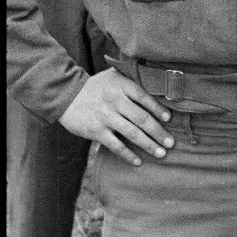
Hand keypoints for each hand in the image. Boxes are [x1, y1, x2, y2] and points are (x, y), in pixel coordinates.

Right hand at [58, 69, 174, 166]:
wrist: (66, 95)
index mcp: (122, 85)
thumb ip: (132, 77)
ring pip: (132, 133)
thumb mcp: (114, 75)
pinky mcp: (96, 131)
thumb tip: (157, 82)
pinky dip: (128, 155)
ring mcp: (106, 117)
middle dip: (158, 132)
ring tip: (161, 153)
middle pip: (142, 118)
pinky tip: (138, 162)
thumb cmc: (96, 86)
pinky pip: (116, 146)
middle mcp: (115, 101)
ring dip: (148, 144)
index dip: (159, 109)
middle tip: (171, 142)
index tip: (169, 119)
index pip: (145, 98)